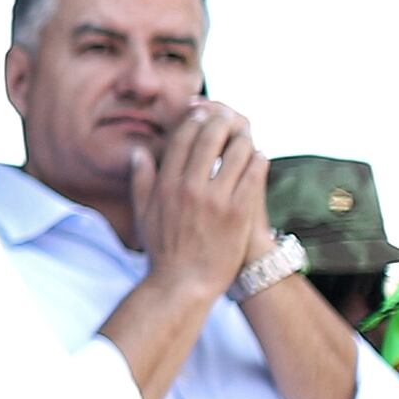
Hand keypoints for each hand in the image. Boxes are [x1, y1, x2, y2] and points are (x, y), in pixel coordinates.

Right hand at [127, 102, 271, 287]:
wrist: (183, 285)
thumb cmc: (163, 252)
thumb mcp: (143, 214)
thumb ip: (141, 180)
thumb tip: (139, 152)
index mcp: (166, 185)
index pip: (182, 139)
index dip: (195, 120)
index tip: (203, 113)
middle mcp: (189, 187)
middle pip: (210, 138)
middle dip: (221, 120)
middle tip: (228, 116)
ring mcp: (215, 200)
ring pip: (236, 152)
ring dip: (243, 137)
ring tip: (246, 134)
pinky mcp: (238, 213)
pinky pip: (253, 175)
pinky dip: (257, 159)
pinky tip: (259, 155)